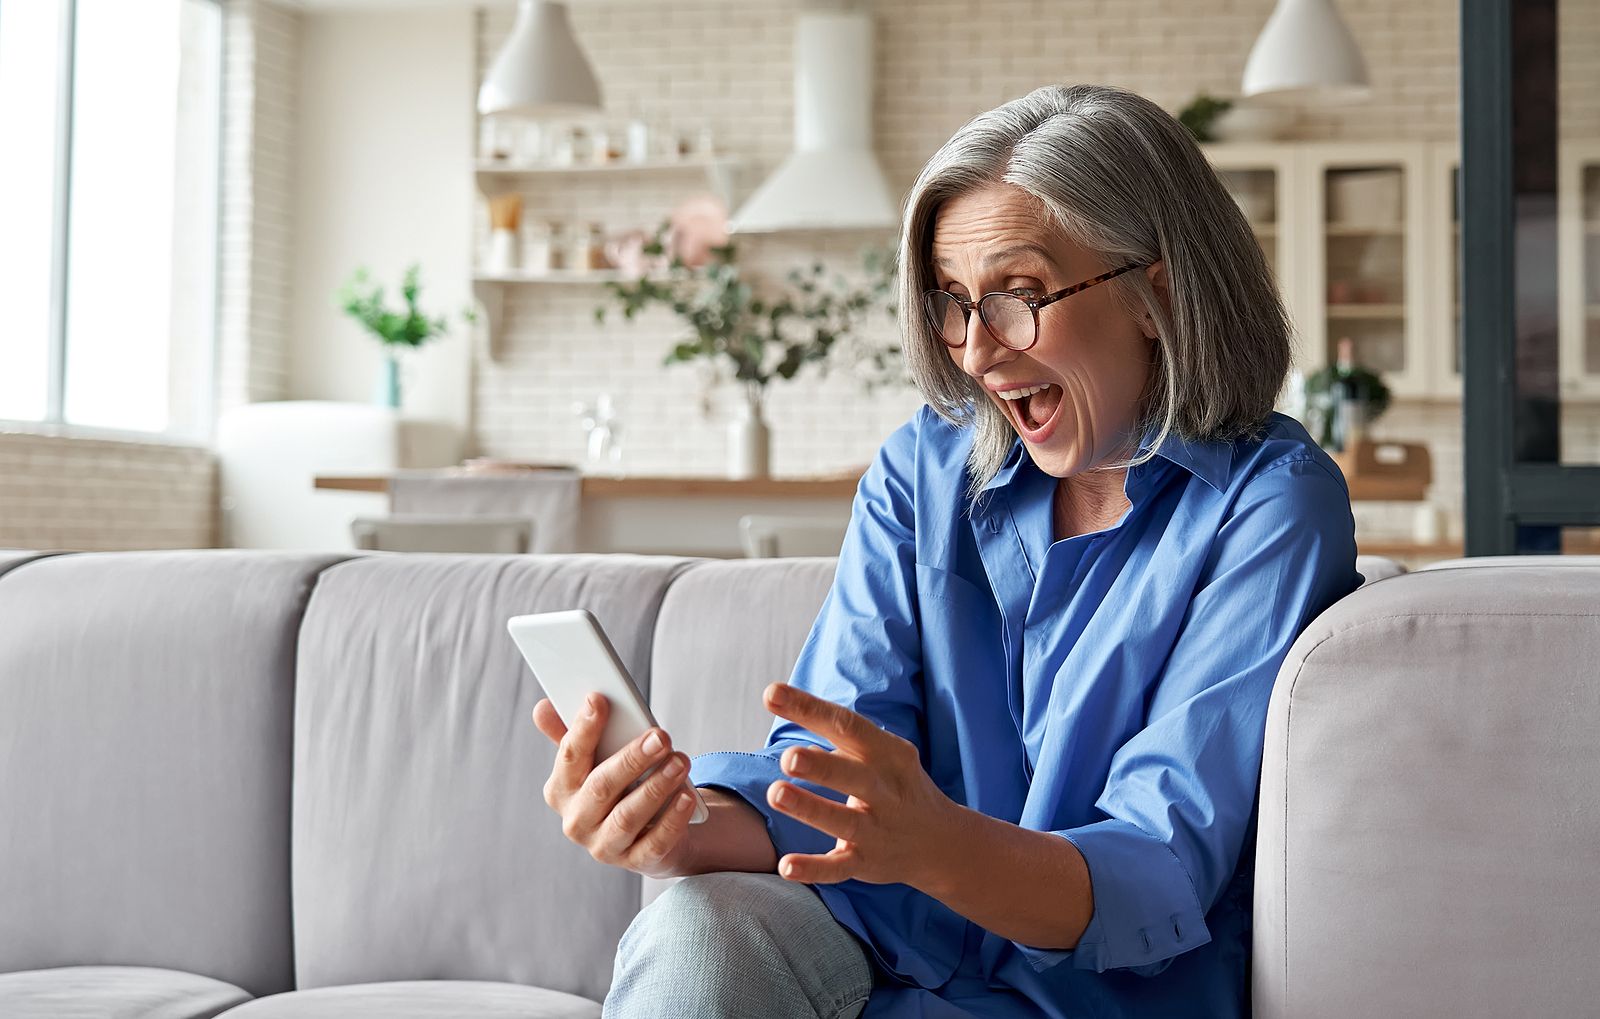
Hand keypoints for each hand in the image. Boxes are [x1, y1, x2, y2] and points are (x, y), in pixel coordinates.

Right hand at [532, 693, 697, 878]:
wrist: (646, 835)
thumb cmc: (618, 786)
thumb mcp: (595, 761)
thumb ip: (573, 734)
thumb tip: (543, 707)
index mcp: (561, 789)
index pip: (569, 756)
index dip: (583, 728)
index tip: (599, 699)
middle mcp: (577, 821)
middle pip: (602, 786)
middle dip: (632, 759)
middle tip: (660, 736)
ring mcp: (604, 845)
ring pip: (628, 815)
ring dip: (656, 786)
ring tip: (680, 761)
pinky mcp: (636, 861)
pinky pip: (654, 842)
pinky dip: (672, 819)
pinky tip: (686, 796)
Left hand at [762, 683, 956, 886]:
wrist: (942, 842)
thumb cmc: (894, 783)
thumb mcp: (880, 752)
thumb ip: (837, 733)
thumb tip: (778, 701)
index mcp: (886, 753)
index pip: (847, 725)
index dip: (809, 709)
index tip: (771, 694)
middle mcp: (884, 789)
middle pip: (852, 775)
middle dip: (820, 766)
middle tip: (788, 757)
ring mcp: (876, 828)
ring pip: (843, 820)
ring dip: (810, 808)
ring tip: (776, 794)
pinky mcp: (866, 862)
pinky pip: (839, 867)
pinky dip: (813, 868)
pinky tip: (786, 866)